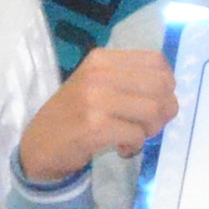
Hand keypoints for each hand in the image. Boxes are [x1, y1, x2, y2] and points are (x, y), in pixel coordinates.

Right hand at [20, 47, 178, 184]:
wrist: (39, 145)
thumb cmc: (72, 115)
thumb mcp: (95, 85)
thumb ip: (128, 81)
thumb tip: (169, 93)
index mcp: (101, 59)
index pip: (156, 61)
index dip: (166, 85)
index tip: (155, 103)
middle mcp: (98, 73)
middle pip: (160, 86)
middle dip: (164, 111)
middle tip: (149, 126)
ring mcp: (95, 99)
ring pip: (153, 110)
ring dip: (150, 130)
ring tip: (134, 137)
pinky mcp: (95, 126)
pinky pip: (136, 134)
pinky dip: (135, 146)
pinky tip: (122, 149)